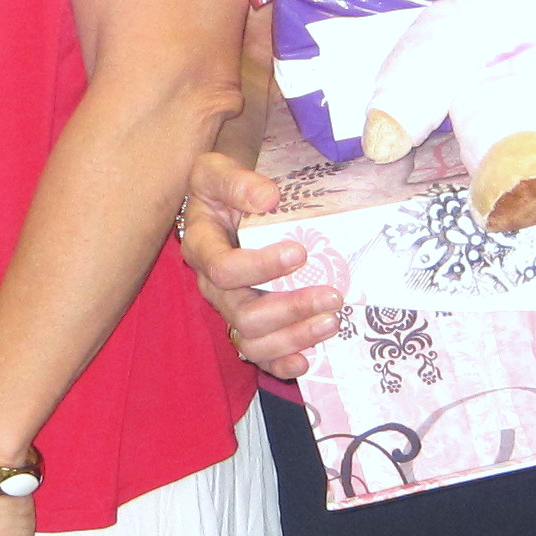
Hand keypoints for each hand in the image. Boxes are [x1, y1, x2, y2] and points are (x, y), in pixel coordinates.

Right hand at [178, 150, 337, 380]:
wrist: (221, 203)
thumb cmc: (221, 188)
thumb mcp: (217, 172)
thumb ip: (237, 181)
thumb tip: (269, 197)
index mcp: (202, 248)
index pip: (224, 269)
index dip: (261, 267)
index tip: (300, 253)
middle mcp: (213, 286)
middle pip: (243, 314)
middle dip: (290, 309)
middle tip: (332, 296)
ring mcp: (229, 307)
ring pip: (251, 341)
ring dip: (293, 337)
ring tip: (331, 322)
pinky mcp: (245, 322)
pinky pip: (256, 355)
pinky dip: (280, 364)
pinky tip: (307, 361)